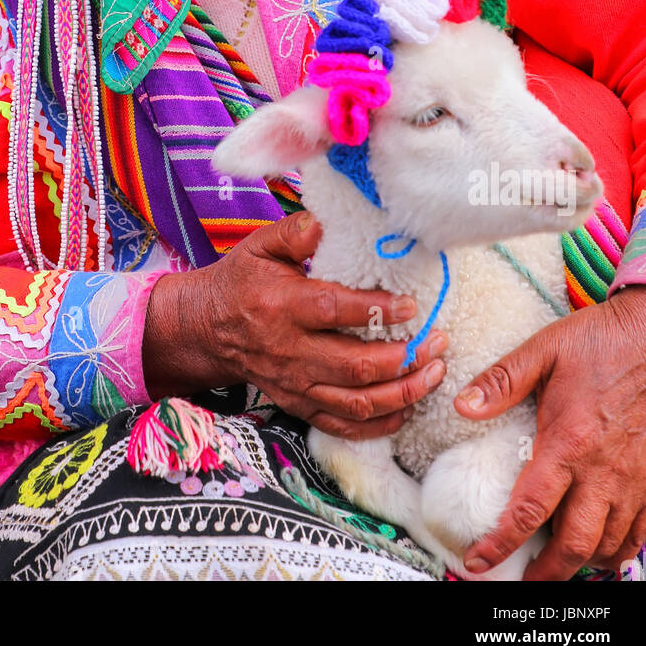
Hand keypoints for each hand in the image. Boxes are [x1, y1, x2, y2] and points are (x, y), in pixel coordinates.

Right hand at [142, 210, 448, 439]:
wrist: (208, 328)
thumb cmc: (242, 281)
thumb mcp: (261, 247)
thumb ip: (296, 233)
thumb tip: (327, 220)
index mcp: (282, 307)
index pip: (334, 311)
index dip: (375, 310)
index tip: (411, 306)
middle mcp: (289, 352)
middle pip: (354, 367)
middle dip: (403, 359)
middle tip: (438, 343)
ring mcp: (295, 385)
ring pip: (356, 402)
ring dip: (402, 393)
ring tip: (434, 374)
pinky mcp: (298, 406)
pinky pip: (343, 426)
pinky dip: (380, 425)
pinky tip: (408, 408)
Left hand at [452, 284, 645, 579]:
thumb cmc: (601, 340)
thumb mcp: (543, 350)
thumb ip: (502, 380)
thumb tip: (462, 405)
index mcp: (568, 442)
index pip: (529, 509)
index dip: (501, 543)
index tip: (478, 561)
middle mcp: (604, 471)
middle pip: (574, 545)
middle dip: (546, 573)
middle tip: (524, 581)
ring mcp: (635, 479)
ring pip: (609, 546)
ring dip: (582, 564)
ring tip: (558, 566)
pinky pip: (639, 532)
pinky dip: (619, 549)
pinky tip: (602, 547)